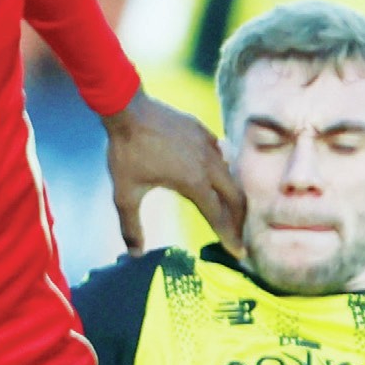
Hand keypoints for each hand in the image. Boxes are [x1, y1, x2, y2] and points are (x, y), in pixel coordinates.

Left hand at [102, 89, 244, 255]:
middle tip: (239, 236)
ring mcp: (208, 144)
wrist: (128, 109)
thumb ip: (131, 227)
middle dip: (240, 219)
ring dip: (233, 195)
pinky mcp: (202, 131)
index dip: (229, 237)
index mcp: (194, 182)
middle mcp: (208, 164)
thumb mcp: (125, 195)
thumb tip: (134, 254)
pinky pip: (221, 155)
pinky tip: (217, 179)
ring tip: (231, 212)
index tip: (238, 253)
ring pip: (231, 174)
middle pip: (235, 196)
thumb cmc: (126, 152)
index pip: (218, 216)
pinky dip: (224, 171)